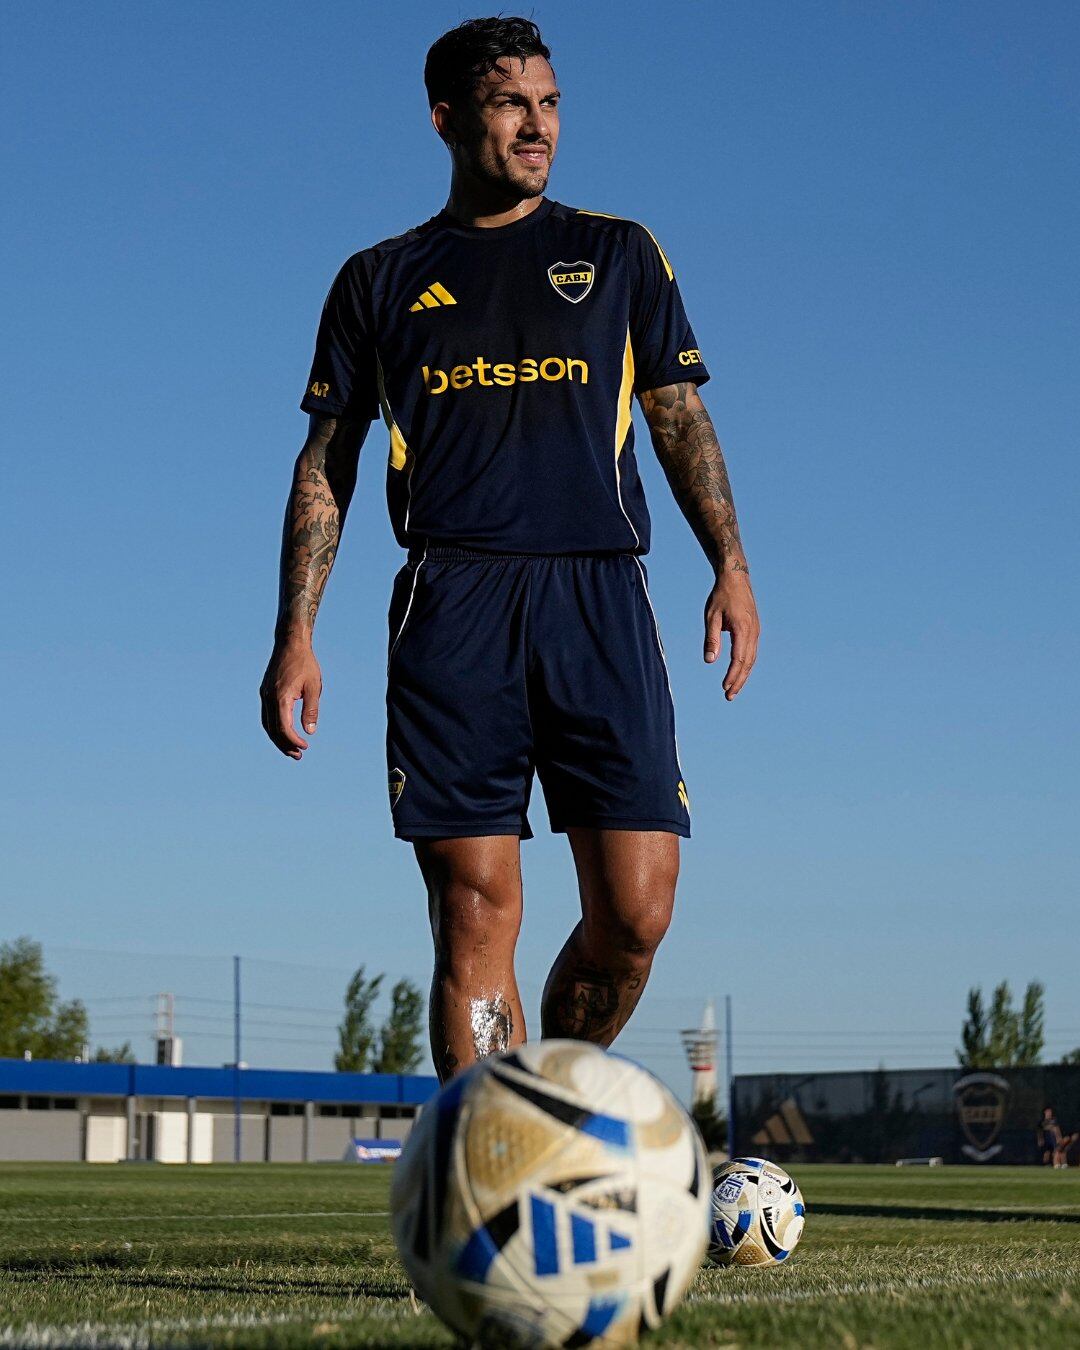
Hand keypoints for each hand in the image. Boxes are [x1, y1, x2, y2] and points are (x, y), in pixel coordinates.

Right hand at [259, 641, 321, 758]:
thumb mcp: (314, 687)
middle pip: (272, 730)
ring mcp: (264, 695)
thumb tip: (310, 731)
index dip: (293, 741)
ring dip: (278, 739)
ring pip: (267, 724)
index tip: (305, 747)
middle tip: (298, 756)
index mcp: (280, 697)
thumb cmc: (305, 663)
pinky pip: (267, 715)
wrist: (290, 643)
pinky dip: (274, 727)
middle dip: (285, 745)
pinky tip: (284, 732)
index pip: (284, 728)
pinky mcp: (265, 692)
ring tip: (291, 749)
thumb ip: (311, 710)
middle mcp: (268, 698)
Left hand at [704, 569, 759, 699]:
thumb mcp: (711, 616)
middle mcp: (753, 632)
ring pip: (751, 659)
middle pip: (748, 663)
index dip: (732, 675)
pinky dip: (746, 665)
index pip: (738, 659)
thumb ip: (711, 639)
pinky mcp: (755, 630)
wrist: (736, 578)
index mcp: (743, 629)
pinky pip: (752, 651)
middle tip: (729, 697)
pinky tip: (738, 672)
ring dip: (743, 675)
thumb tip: (709, 661)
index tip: (724, 688)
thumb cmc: (721, 595)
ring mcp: (756, 631)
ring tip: (733, 689)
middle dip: (739, 681)